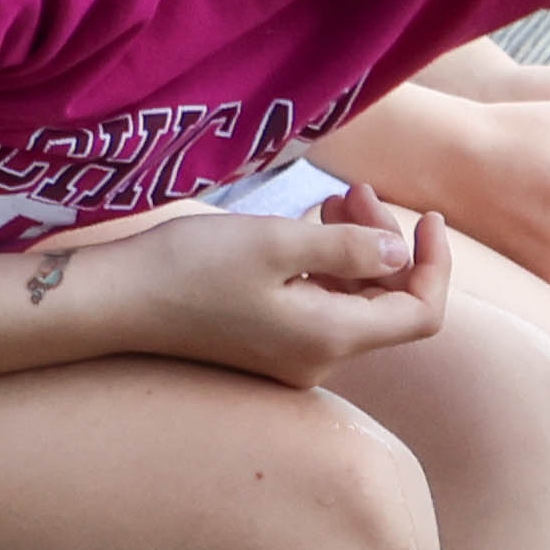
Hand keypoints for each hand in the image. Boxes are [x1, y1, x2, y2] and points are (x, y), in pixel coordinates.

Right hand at [32, 185, 452, 387]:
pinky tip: (305, 228)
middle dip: (384, 243)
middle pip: (386, 304)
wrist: (115, 300)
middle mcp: (317, 360)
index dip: (433, 264)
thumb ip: (347, 251)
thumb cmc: (189, 266)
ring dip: (354, 249)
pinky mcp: (265, 344)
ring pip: (352, 301)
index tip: (425, 215)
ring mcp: (290, 357)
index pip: (419, 313)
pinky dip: (325, 265)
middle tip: (355, 189)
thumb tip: (398, 256)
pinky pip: (319, 305)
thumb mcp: (277, 244)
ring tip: (332, 199)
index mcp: (329, 339)